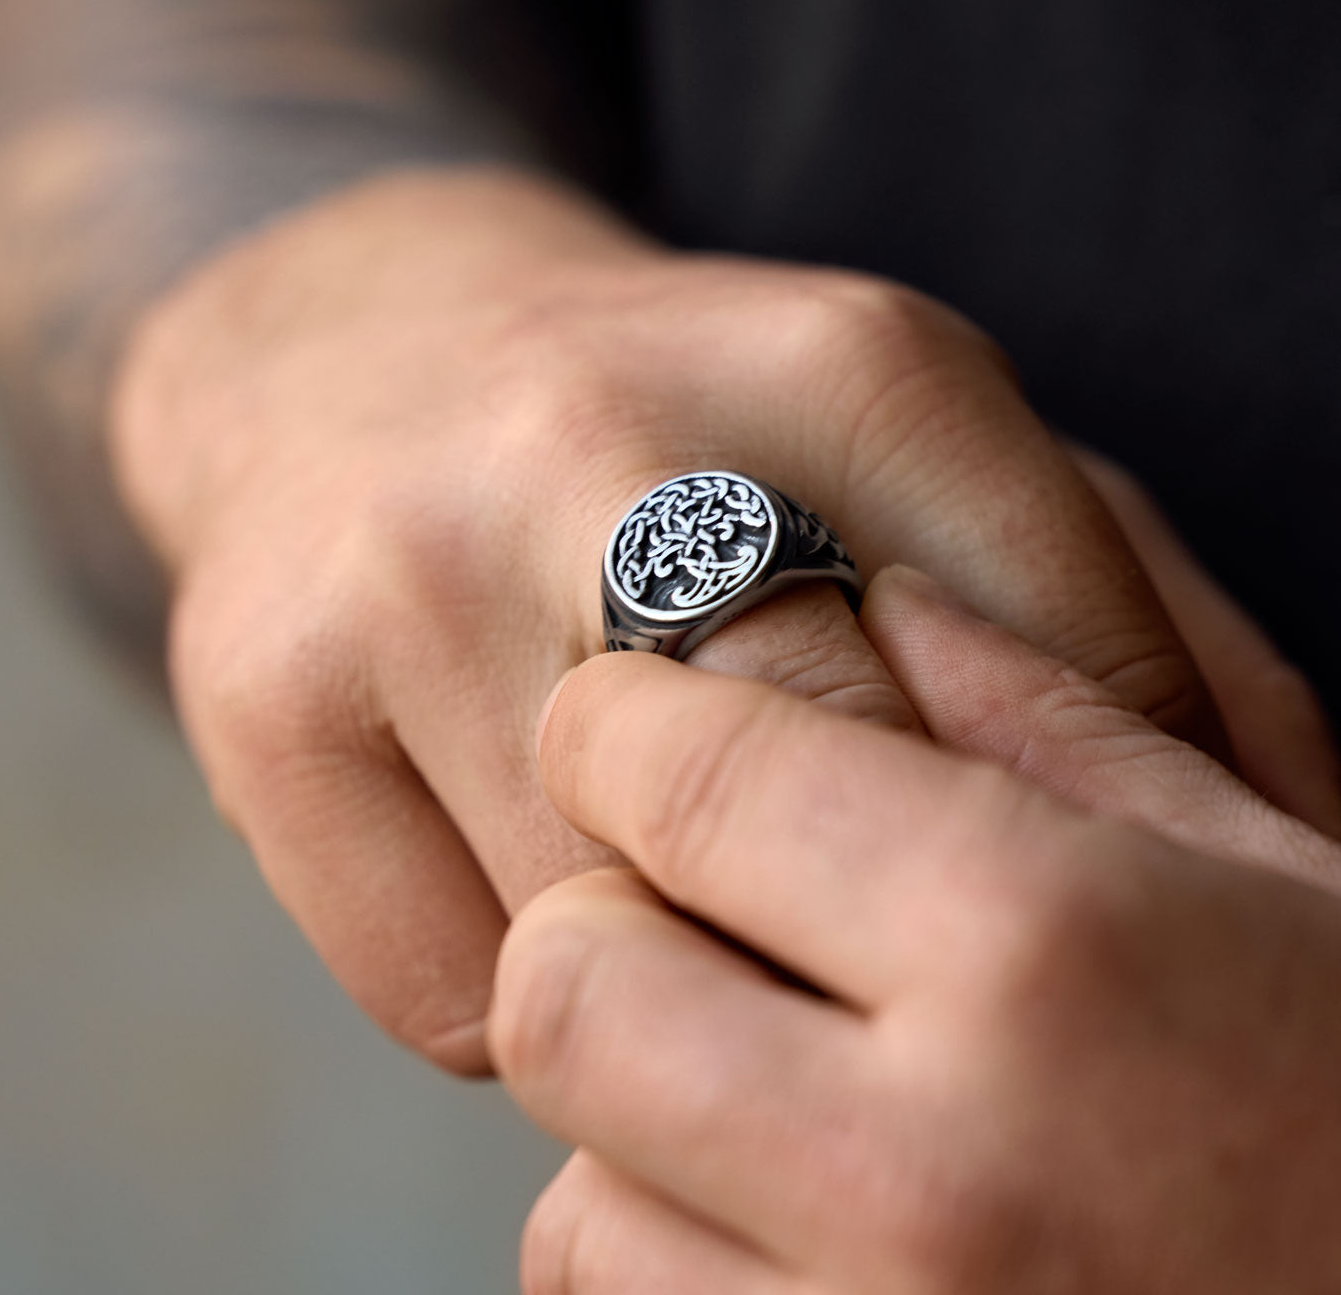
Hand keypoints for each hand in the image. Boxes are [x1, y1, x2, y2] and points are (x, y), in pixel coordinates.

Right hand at [113, 167, 1221, 1073]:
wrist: (355, 350)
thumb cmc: (681, 422)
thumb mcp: (914, 443)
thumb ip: (1122, 622)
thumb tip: (1291, 849)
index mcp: (853, 369)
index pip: (1062, 709)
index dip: (1072, 854)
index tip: (1034, 903)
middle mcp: (608, 450)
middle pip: (822, 836)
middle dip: (859, 930)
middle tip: (848, 949)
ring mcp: (408, 575)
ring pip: (618, 949)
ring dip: (671, 973)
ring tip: (661, 890)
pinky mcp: (256, 698)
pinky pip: (457, 999)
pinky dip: (525, 998)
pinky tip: (521, 875)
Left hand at [495, 567, 1340, 1292]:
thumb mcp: (1282, 880)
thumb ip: (1055, 719)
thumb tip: (890, 604)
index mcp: (1043, 952)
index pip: (675, 781)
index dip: (615, 725)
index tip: (628, 721)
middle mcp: (928, 1174)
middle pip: (565, 984)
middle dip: (604, 922)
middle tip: (697, 909)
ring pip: (572, 1193)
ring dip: (638, 1120)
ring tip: (779, 1095)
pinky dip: (673, 1260)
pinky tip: (804, 1223)